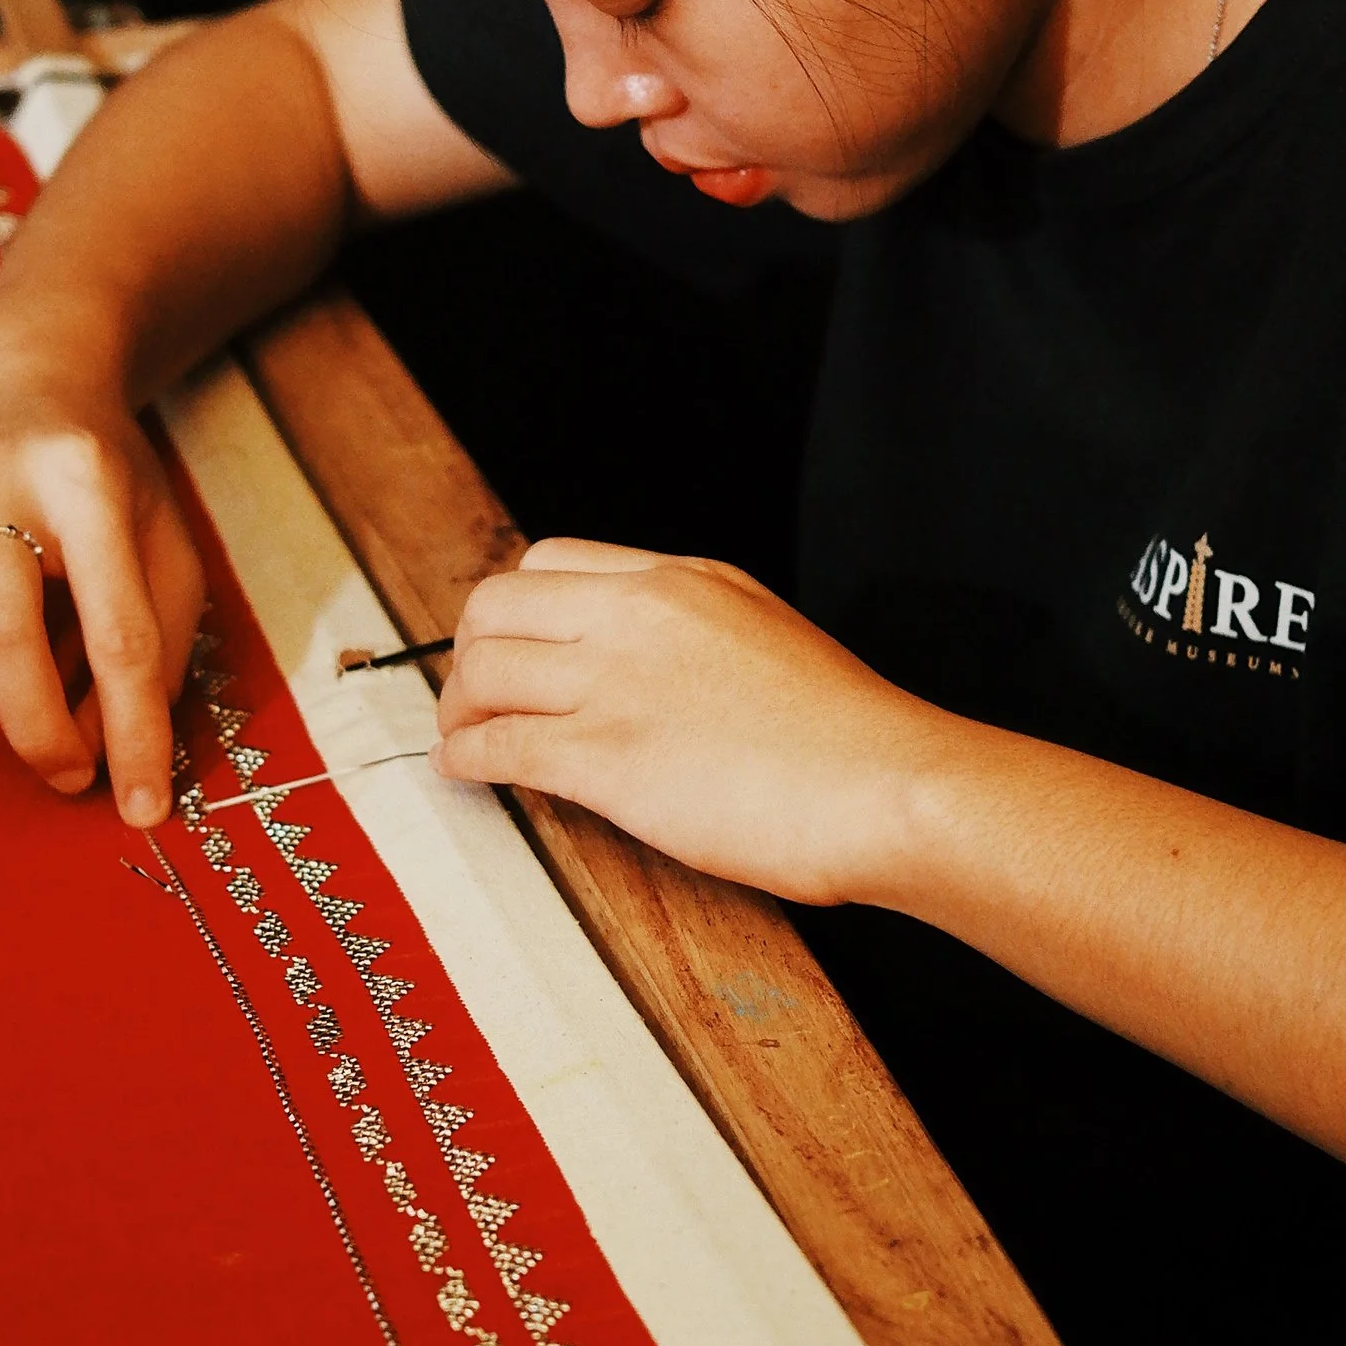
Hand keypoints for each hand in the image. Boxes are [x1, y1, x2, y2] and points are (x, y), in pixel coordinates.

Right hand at [0, 320, 201, 823]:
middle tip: (63, 770)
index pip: (117, 629)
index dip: (133, 733)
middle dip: (38, 731)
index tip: (142, 810)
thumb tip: (102, 753)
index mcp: (87, 480)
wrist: (20, 377)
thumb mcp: (163, 544)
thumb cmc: (105, 481)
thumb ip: (153, 648)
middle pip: (2, 633)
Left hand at [429, 537, 946, 905]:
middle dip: (470, 650)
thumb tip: (655, 668)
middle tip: (472, 692)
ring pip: (483, 671)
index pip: (552, 561)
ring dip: (458, 707)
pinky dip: (466, 757)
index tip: (513, 645)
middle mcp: (639, 613)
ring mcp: (617, 681)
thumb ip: (700, 632)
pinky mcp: (605, 756)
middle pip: (497, 604)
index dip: (516, 610)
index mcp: (684, 579)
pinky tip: (466, 771)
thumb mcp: (769, 635)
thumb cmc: (851, 735)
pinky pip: (499, 744)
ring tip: (461, 736)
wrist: (888, 784)